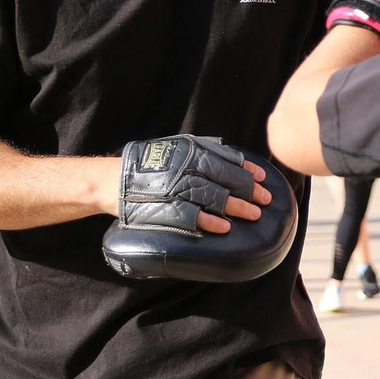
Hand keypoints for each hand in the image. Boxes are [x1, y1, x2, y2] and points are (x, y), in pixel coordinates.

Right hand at [115, 136, 272, 236]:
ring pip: (214, 197)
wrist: (114, 180)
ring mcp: (175, 188)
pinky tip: (225, 228)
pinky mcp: (165, 207)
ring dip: (236, 207)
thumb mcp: (177, 149)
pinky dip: (210, 222)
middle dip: (249, 190)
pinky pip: (192, 216)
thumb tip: (234, 159)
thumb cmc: (151, 166)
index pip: (227, 160)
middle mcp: (185, 167)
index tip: (263, 179)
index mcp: (190, 152)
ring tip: (253, 215)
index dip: (247, 170)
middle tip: (265, 200)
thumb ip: (203, 151)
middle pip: (225, 179)